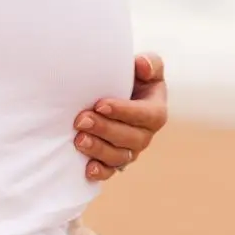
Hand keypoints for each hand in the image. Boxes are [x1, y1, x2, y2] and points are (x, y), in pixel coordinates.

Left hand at [73, 53, 168, 180]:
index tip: (100, 105)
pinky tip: (87, 168)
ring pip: (119, 156)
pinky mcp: (115, 161)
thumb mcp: (144, 66)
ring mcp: (131, 150)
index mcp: (156, 111)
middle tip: (81, 120)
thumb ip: (150, 63)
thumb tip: (142, 65)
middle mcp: (145, 134)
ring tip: (78, 139)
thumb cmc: (131, 77)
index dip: (124, 112)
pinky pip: (110, 171)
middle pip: (130, 138)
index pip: (146, 115)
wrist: (113, 91)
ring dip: (98, 149)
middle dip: (105, 130)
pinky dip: (100, 171)